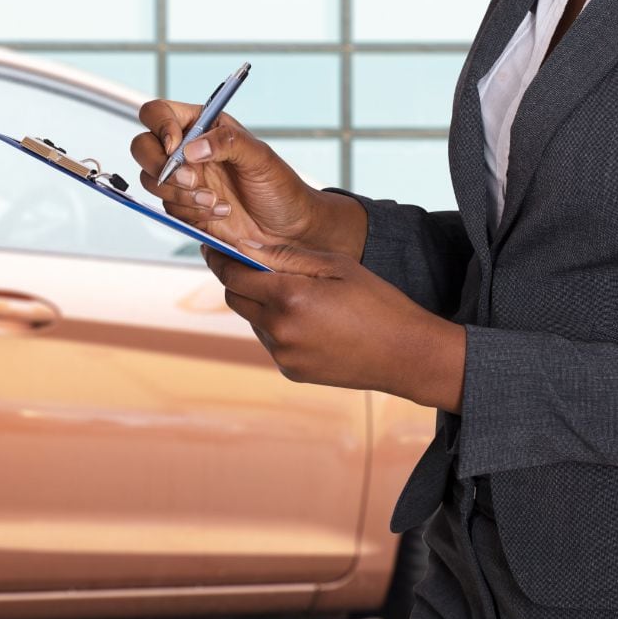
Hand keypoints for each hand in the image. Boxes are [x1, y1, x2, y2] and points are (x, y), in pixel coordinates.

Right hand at [131, 100, 366, 259]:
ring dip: (180, 194)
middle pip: (142, 146)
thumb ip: (227, 142)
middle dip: (160, 166)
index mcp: (202, 126)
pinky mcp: (183, 208)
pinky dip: (191, 212)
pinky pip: (167, 207)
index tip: (177, 147)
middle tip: (192, 180)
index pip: (159, 113)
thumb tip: (191, 147)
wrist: (287, 230)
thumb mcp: (260, 157)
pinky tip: (220, 213)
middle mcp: (186, 150)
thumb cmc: (280, 188)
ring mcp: (183, 180)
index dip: (160, 126)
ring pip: (151, 180)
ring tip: (215, 201)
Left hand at [202, 242, 465, 411]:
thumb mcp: (336, 266)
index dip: (219, 259)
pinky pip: (272, 342)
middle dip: (241, 281)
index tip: (210, 248)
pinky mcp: (291, 371)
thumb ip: (288, 257)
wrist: (406, 355)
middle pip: (236, 298)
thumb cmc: (377, 302)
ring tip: (302, 297)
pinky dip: (280, 328)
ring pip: (254, 321)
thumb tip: (248, 247)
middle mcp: (279, 330)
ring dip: (263, 306)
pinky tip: (312, 322)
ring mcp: (283, 355)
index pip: (233, 274)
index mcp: (288, 297)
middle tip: (256, 266)